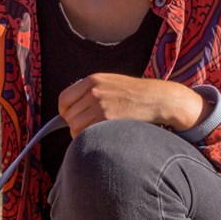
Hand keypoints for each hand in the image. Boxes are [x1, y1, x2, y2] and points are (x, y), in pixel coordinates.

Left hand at [58, 74, 208, 138]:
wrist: (157, 98)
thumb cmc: (134, 93)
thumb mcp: (110, 83)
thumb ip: (90, 91)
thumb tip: (70, 110)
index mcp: (92, 80)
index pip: (64, 99)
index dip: (64, 111)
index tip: (70, 117)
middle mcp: (93, 92)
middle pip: (69, 116)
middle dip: (75, 125)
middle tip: (88, 128)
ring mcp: (100, 106)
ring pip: (75, 127)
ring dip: (81, 134)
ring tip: (95, 133)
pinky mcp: (108, 119)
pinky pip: (86, 134)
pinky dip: (89, 139)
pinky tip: (100, 136)